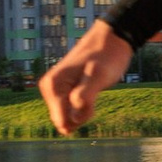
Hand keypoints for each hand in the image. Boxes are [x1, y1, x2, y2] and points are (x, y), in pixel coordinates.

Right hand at [40, 20, 132, 136]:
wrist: (112, 40)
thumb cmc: (106, 56)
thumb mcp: (98, 75)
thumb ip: (84, 96)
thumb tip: (72, 119)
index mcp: (52, 86)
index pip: (63, 121)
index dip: (83, 115)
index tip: (93, 95)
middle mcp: (49, 89)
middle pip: (65, 122)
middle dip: (83, 114)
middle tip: (95, 90)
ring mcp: (56, 90)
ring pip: (70, 118)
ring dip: (85, 110)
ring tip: (94, 87)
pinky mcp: (64, 90)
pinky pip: (73, 111)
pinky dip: (86, 107)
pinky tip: (92, 89)